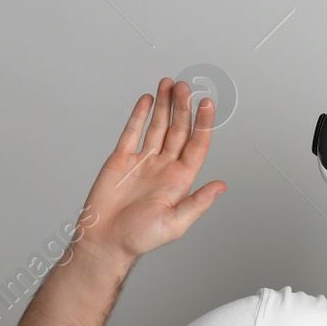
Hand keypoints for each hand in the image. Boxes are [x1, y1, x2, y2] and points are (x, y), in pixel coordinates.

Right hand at [77, 78, 225, 267]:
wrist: (105, 241)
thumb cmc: (139, 238)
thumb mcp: (175, 224)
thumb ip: (198, 203)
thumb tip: (221, 186)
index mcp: (180, 180)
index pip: (196, 145)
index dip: (203, 124)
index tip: (207, 103)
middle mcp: (164, 167)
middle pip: (178, 130)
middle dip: (182, 107)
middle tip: (185, 86)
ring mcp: (143, 161)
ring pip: (157, 127)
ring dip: (164, 106)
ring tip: (170, 84)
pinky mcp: (121, 159)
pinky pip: (132, 132)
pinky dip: (139, 115)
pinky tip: (148, 99)